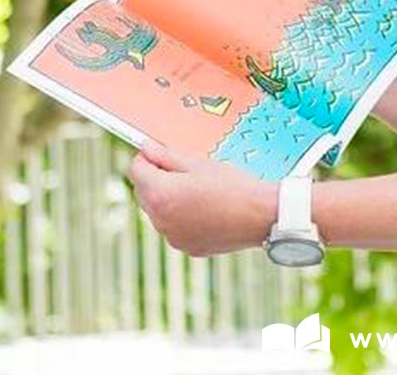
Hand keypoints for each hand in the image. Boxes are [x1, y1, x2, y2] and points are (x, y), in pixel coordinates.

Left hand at [127, 140, 277, 256]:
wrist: (260, 216)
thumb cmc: (233, 185)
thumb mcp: (199, 163)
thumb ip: (167, 155)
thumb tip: (146, 149)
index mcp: (161, 195)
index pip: (136, 170)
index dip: (147, 157)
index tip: (160, 152)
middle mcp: (160, 220)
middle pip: (143, 192)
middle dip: (155, 178)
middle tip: (182, 168)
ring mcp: (172, 237)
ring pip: (157, 212)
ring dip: (168, 198)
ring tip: (198, 190)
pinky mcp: (186, 247)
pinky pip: (174, 228)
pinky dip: (181, 217)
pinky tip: (206, 208)